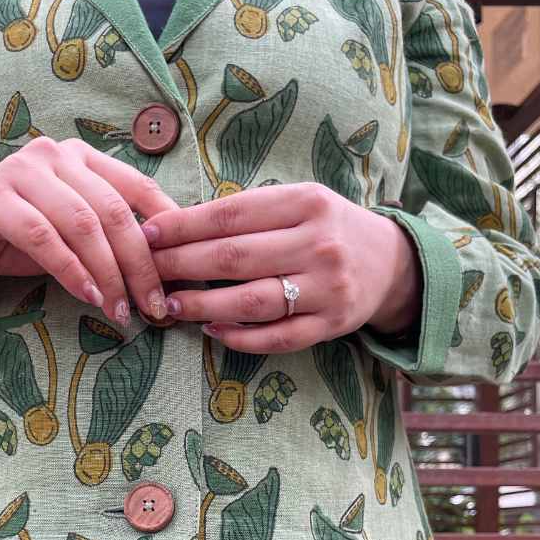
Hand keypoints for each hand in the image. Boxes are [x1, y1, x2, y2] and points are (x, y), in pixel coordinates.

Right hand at [0, 136, 177, 325]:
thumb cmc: (19, 239)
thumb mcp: (72, 236)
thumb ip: (110, 239)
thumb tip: (165, 270)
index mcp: (82, 157)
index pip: (137, 187)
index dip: (166, 229)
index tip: (183, 271)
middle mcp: (56, 154)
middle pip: (113, 210)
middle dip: (139, 264)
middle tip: (154, 307)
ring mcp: (22, 171)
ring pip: (82, 223)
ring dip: (107, 273)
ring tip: (120, 311)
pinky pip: (43, 236)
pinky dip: (70, 270)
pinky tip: (88, 296)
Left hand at [138, 182, 422, 352]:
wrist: (391, 262)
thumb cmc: (328, 228)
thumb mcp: (298, 202)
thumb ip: (249, 213)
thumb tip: (177, 226)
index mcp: (306, 203)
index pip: (230, 215)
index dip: (183, 227)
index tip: (148, 235)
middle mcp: (318, 244)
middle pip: (234, 257)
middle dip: (182, 265)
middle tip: (148, 272)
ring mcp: (327, 288)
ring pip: (252, 301)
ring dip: (203, 306)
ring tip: (170, 305)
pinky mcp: (331, 324)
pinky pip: (277, 337)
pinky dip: (240, 336)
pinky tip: (211, 330)